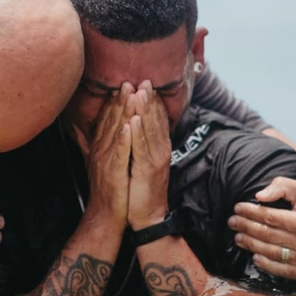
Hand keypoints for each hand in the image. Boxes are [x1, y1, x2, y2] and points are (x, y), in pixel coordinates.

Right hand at [72, 82, 133, 226]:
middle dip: (120, 100)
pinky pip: (118, 153)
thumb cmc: (109, 189)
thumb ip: (99, 144)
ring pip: (114, 131)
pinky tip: (126, 125)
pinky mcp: (113, 172)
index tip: (123, 83)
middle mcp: (101, 150)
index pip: (108, 119)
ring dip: (121, 112)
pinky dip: (122, 139)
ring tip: (129, 94)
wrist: (106, 215)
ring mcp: (106, 160)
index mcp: (101, 147)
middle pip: (110, 120)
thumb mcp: (102, 162)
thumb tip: (96, 129)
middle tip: (128, 80)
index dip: (115, 101)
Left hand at [127, 81, 171, 229]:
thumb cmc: (141, 190)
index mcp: (158, 148)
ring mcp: (155, 159)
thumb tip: (136, 129)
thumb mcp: (142, 164)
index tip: (146, 83)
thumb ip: (141, 146)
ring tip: (139, 92)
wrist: (147, 216)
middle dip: (149, 99)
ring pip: (149, 130)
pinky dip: (139, 132)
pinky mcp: (147, 169)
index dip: (152, 101)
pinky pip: (141, 148)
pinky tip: (135, 119)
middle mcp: (160, 150)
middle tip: (145, 79)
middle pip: (155, 120)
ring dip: (145, 110)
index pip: (156, 120)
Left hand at [228, 177, 295, 280]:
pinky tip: (254, 255)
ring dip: (251, 245)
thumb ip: (282, 187)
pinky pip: (281, 270)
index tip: (238, 207)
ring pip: (272, 253)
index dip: (251, 212)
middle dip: (247, 227)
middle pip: (268, 235)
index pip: (271, 218)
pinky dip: (266, 264)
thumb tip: (260, 196)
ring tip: (238, 237)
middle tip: (233, 222)